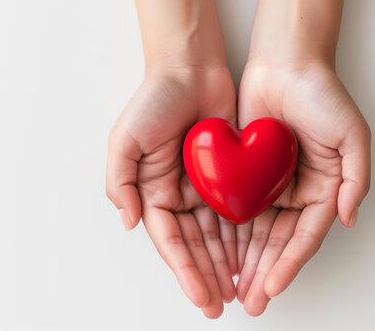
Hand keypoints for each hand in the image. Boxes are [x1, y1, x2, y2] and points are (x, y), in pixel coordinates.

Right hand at [106, 66, 237, 317]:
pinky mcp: (228, 176)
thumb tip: (130, 221)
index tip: (202, 295)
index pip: (171, 241)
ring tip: (240, 292)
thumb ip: (121, 182)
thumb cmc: (155, 99)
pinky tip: (253, 258)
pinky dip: (244, 237)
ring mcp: (204, 188)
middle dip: (207, 277)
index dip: (186, 271)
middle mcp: (177, 196)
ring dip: (226, 265)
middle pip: (195, 247)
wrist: (192, 68)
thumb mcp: (125, 139)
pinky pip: (238, 213)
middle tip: (222, 305)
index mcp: (151, 192)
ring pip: (218, 237)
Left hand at [235, 60, 370, 315]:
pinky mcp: (244, 173)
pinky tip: (218, 256)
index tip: (272, 287)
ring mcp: (269, 185)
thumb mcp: (352, 134)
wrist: (283, 62)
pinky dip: (229, 235)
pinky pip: (235, 209)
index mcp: (325, 189)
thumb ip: (355, 178)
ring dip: (245, 263)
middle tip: (249, 303)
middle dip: (264, 274)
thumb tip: (348, 218)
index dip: (289, 264)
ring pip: (255, 233)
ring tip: (232, 290)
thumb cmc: (321, 94)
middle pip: (278, 243)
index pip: (305, 237)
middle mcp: (297, 193)